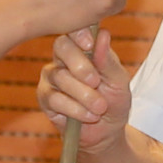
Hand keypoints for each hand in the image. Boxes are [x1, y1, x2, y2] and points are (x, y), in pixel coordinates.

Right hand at [37, 29, 130, 153]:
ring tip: (100, 106)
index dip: (79, 33)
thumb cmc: (114, 100)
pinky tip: (88, 115)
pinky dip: (75, 109)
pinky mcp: (45, 98)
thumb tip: (103, 34)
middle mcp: (64, 58)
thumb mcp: (118, 81)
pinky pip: (55, 98)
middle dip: (80, 65)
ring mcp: (51, 77)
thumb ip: (108, 60)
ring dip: (84, 94)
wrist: (107, 132)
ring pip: (60, 76)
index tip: (90, 44)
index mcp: (83, 48)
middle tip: (96, 81)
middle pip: (61, 46)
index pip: (74, 30)